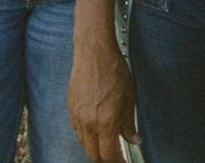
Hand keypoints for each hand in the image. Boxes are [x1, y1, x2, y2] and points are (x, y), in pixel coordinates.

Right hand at [68, 37, 139, 161]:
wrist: (94, 52)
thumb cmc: (113, 70)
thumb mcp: (129, 97)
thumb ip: (129, 122)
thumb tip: (133, 139)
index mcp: (106, 121)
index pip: (109, 155)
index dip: (117, 161)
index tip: (123, 161)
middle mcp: (89, 122)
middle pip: (93, 154)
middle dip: (104, 159)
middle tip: (115, 155)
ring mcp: (77, 116)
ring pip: (83, 142)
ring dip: (94, 145)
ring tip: (106, 139)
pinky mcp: (70, 108)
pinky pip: (77, 128)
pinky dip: (85, 132)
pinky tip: (94, 124)